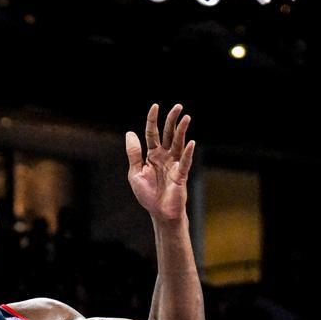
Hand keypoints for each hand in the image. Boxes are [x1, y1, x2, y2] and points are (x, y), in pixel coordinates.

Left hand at [125, 104, 194, 222]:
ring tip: (186, 118)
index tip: (155, 106)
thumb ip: (133, 153)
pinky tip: (190, 143)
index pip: (152, 133)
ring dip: (182, 131)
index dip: (152, 120)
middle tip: (177, 106)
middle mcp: (164, 157)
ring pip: (178, 144)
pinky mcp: (180, 175)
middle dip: (172, 120)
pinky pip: (184, 162)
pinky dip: (187, 153)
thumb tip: (130, 133)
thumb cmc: (148, 195)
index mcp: (152, 155)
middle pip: (168, 134)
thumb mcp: (135, 173)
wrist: (160, 213)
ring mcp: (174, 164)